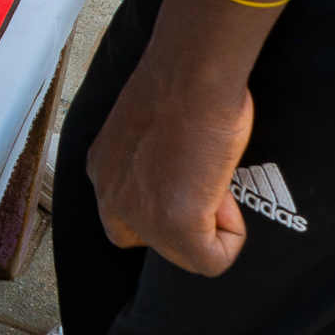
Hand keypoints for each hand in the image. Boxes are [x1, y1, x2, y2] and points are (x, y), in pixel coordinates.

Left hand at [86, 42, 252, 275]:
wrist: (193, 73)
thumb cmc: (183, 84)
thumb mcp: (149, 132)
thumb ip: (152, 166)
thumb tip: (182, 182)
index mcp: (104, 170)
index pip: (122, 222)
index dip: (163, 212)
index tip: (188, 180)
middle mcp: (112, 195)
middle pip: (151, 243)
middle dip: (187, 224)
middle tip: (208, 185)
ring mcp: (141, 213)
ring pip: (184, 255)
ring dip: (211, 229)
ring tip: (217, 185)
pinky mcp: (175, 222)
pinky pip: (210, 261)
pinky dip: (231, 240)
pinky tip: (229, 201)